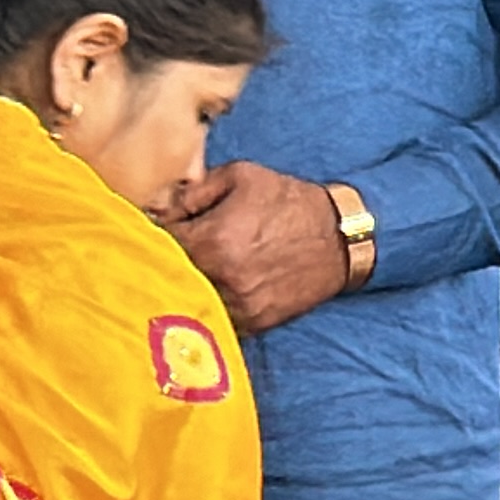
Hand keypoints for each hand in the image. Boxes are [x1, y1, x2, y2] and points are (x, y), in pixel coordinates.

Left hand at [158, 162, 354, 331]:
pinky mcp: (254, 323)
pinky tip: (218, 291)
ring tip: (195, 272)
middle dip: (167, 262)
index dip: (157, 233)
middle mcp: (221, 277)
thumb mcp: (242, 176)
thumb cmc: (290, 203)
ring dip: (187, 288)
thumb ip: (193, 190)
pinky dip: (212, 307)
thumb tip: (159, 209)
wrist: (342, 237)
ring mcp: (238, 305)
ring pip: (191, 302)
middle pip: (169, 277)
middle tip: (173, 252)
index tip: (163, 229)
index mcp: (211, 240)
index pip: (158, 243)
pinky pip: (217, 319)